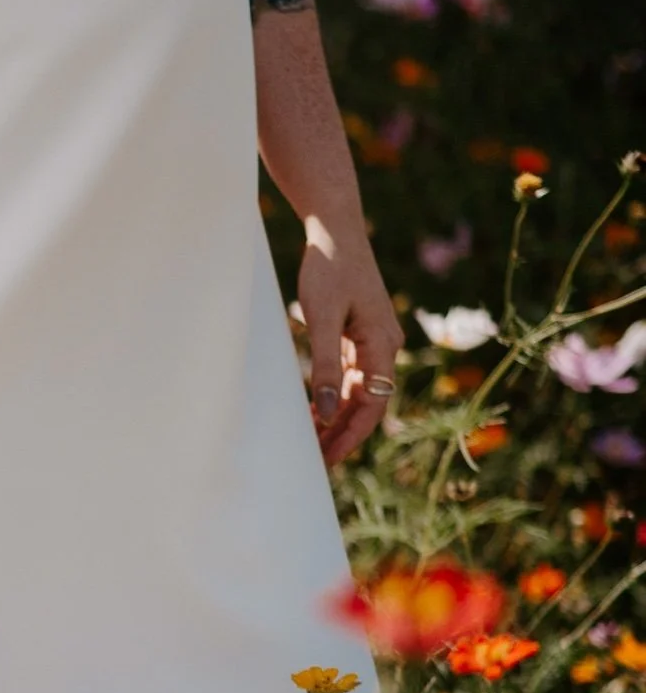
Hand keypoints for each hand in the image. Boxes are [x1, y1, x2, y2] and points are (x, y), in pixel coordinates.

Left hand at [295, 220, 401, 465]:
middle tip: (314, 462)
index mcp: (382, 344)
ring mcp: (372, 339)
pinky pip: (349, 374)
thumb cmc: (328, 269)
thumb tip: (326, 411)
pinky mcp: (358, 332)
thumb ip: (325, 365)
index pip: (372, 404)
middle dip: (342, 433)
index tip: (326, 460)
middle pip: (367, 401)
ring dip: (336, 416)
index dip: (349, 435)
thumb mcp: (321, 319)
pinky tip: (311, 409)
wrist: (335, 230)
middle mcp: (384, 345)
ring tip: (309, 442)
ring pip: (358, 390)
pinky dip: (332, 394)